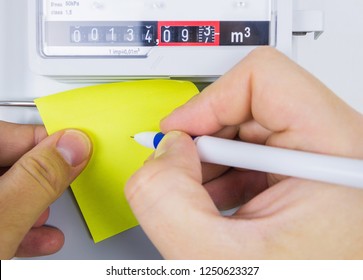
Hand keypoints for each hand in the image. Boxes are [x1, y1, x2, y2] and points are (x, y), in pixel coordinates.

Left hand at [0, 121, 91, 258]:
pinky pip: (1, 215)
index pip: (13, 133)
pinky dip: (22, 225)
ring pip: (8, 189)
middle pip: (12, 161)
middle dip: (44, 176)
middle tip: (67, 182)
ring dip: (36, 203)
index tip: (79, 148)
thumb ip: (39, 178)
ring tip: (49, 216)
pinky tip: (40, 237)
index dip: (50, 140)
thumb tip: (73, 147)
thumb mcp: (3, 217)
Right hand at [126, 47, 362, 258]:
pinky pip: (256, 150)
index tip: (178, 135)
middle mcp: (338, 148)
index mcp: (338, 156)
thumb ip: (166, 202)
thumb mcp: (218, 262)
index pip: (263, 77)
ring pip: (248, 126)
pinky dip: (226, 172)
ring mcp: (323, 160)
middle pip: (251, 101)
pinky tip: (219, 201)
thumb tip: (160, 154)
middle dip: (203, 139)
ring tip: (203, 197)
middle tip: (183, 173)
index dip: (208, 101)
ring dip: (212, 159)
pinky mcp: (307, 171)